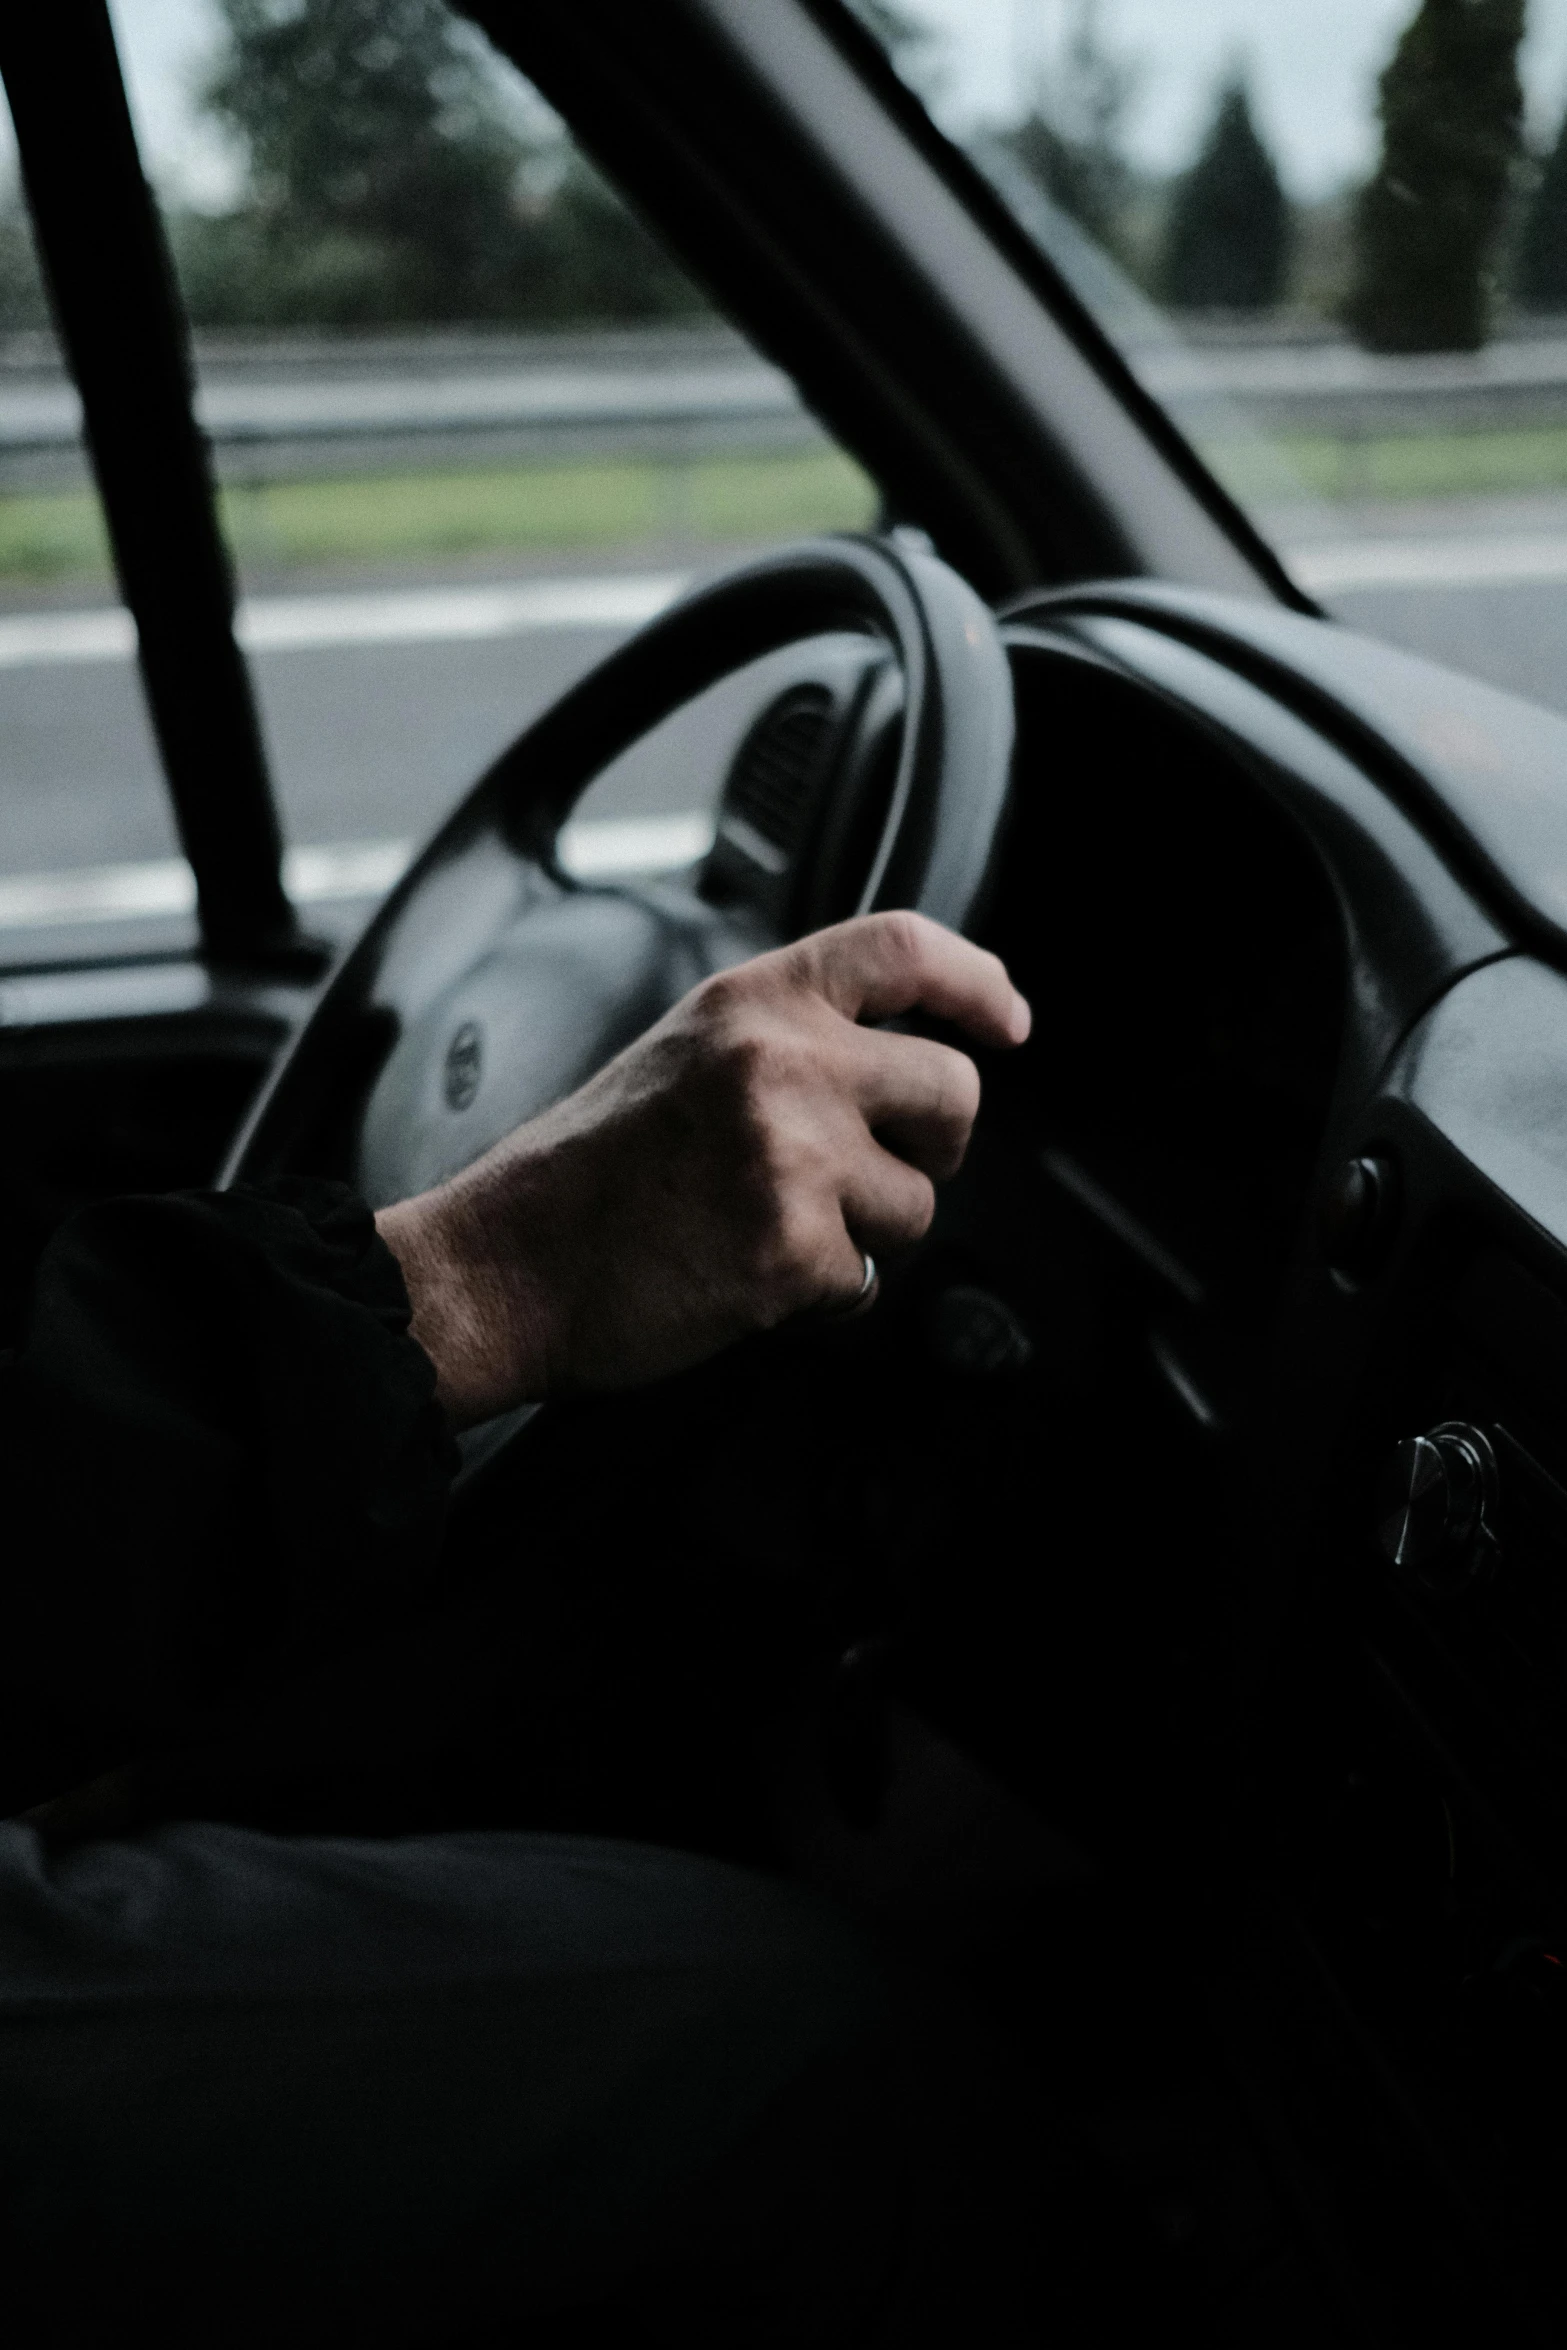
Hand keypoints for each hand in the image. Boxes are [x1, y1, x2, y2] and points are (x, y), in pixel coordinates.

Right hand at [375, 911, 1030, 1426]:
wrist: (501, 1265)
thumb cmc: (587, 1173)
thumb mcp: (688, 1052)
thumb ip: (792, 1038)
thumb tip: (908, 1063)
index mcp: (754, 1000)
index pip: (905, 950)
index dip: (976, 983)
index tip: (1007, 1022)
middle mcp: (782, 1061)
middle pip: (953, 1090)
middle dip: (932, 1146)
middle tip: (866, 1172)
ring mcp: (792, 1155)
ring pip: (917, 1202)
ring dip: (864, 1233)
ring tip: (765, 1227)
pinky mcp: (792, 1249)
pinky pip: (867, 1280)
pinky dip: (819, 1295)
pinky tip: (743, 1275)